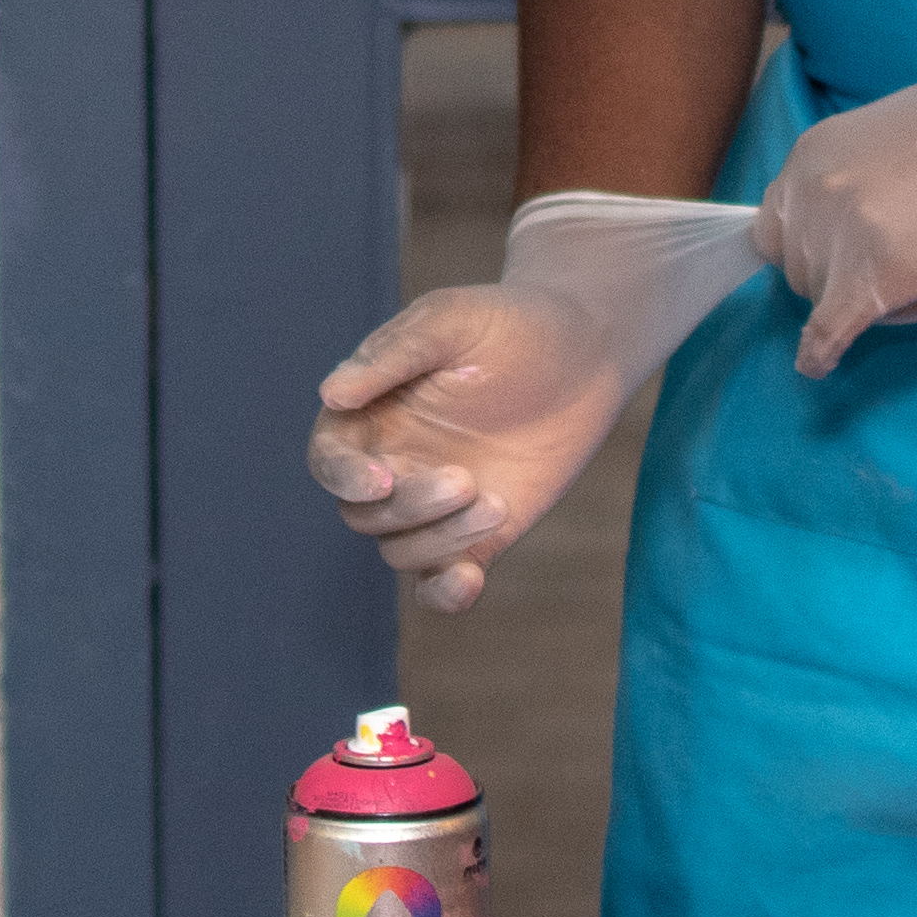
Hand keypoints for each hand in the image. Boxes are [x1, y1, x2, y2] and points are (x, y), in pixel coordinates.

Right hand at [308, 195, 766, 614]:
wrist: (586, 351)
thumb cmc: (511, 324)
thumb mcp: (450, 321)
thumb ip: (393, 356)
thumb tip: (330, 395)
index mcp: (373, 413)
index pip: (330, 459)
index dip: (342, 476)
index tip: (380, 480)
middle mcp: (396, 464)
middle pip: (365, 515)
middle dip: (408, 507)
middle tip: (465, 480)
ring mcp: (436, 505)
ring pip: (402, 552)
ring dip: (439, 541)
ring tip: (496, 503)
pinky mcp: (479, 535)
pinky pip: (443, 583)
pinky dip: (446, 595)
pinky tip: (470, 580)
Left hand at [756, 15, 916, 377]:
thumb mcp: (895, 130)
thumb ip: (858, 169)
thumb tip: (853, 204)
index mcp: (813, 152)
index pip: (778, 223)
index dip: (815, 247)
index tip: (851, 254)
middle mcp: (812, 190)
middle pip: (797, 268)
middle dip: (841, 278)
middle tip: (909, 265)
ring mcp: (840, 234)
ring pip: (820, 301)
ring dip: (863, 305)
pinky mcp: (875, 276)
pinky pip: (828, 333)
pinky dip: (822, 354)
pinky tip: (822, 367)